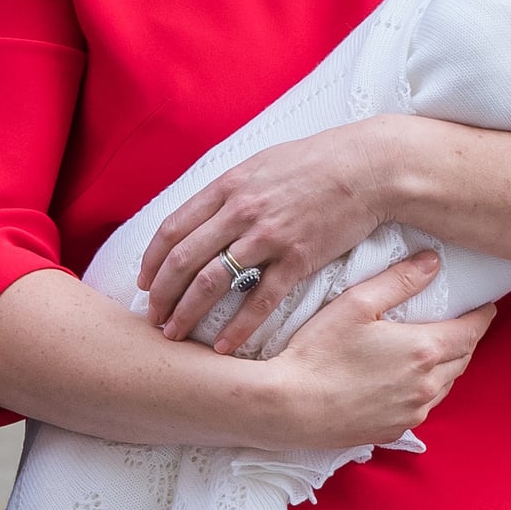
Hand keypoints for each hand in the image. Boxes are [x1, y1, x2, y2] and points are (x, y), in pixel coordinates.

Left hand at [139, 119, 395, 350]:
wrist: (367, 167)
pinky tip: (223, 346)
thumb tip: (203, 213)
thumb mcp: (260, 165)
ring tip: (175, 334)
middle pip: (184, 259)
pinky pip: (260, 299)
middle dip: (161, 294)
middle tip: (152, 318)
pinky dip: (238, 327)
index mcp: (227, 187)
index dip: (152, 260)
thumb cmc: (313, 163)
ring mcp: (268, 236)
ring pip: (212, 281)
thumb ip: (229, 191)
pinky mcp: (298, 258)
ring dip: (188, 313)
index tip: (143, 283)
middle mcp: (240, 211)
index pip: (173, 228)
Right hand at [267, 251, 495, 448]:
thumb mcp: (357, 303)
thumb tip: (433, 262)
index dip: (482, 316)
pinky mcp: (395, 430)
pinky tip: (405, 380)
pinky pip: (423, 407)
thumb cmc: (320, 351)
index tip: (486, 306)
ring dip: (446, 366)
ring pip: (445, 385)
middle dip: (465, 339)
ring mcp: (413, 412)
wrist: (291, 406)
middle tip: (460, 323)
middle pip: (462, 359)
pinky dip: (424, 390)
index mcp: (423, 350)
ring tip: (433, 350)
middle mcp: (427, 385)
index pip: (471, 331)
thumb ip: (399, 280)